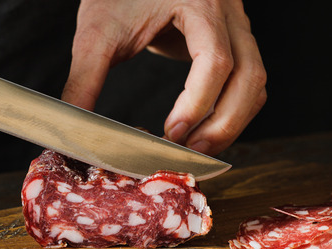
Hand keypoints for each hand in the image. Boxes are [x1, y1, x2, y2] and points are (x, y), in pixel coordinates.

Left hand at [62, 0, 266, 155]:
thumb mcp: (97, 31)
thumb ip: (85, 79)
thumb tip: (76, 128)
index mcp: (200, 2)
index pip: (216, 61)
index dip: (197, 104)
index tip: (170, 133)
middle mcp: (228, 14)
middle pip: (250, 77)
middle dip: (223, 123)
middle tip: (188, 150)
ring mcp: (237, 27)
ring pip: (255, 83)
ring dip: (232, 122)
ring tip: (196, 146)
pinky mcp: (233, 42)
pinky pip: (249, 83)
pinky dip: (233, 110)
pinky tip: (203, 128)